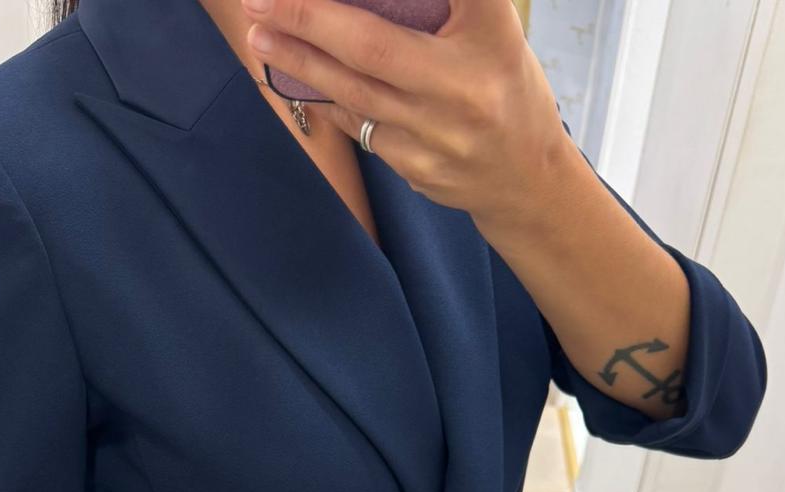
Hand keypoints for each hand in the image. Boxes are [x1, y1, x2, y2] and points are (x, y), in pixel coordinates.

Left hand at [241, 0, 569, 230]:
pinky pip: (358, 126)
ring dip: (300, 62)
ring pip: (354, 93)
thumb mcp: (491, 28)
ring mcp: (436, 136)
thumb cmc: (502, 85)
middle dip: (309, 20)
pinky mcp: (415, 169)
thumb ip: (448, 2)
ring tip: (261, 35)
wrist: (525, 180)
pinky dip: (325, 98)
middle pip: (372, 47)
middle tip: (260, 0)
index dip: (367, 0)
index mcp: (491, 38)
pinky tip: (294, 77)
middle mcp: (463, 87)